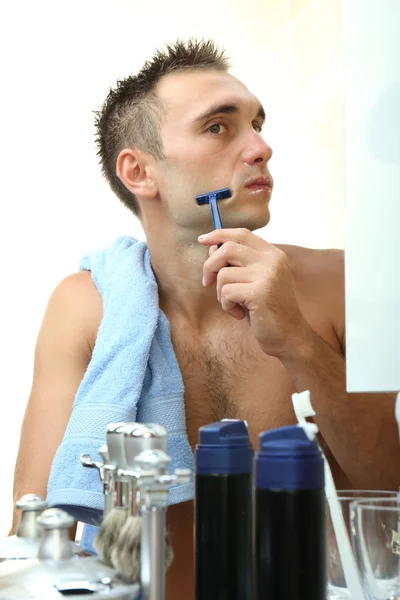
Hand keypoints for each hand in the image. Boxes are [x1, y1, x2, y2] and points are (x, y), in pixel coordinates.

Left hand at [198, 228, 310, 358]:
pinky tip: (240, 315)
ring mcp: (267, 275)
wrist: (289, 336)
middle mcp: (272, 260)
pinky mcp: (260, 292)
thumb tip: (211, 247)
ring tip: (234, 305)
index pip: (242, 234)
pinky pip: (226, 292)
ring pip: (223, 274)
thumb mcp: (253, 281)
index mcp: (273, 254)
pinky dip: (227, 306)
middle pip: (228, 248)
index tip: (202, 240)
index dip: (219, 234)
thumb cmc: (267, 310)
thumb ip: (237, 263)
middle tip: (207, 282)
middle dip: (210, 265)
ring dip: (220, 293)